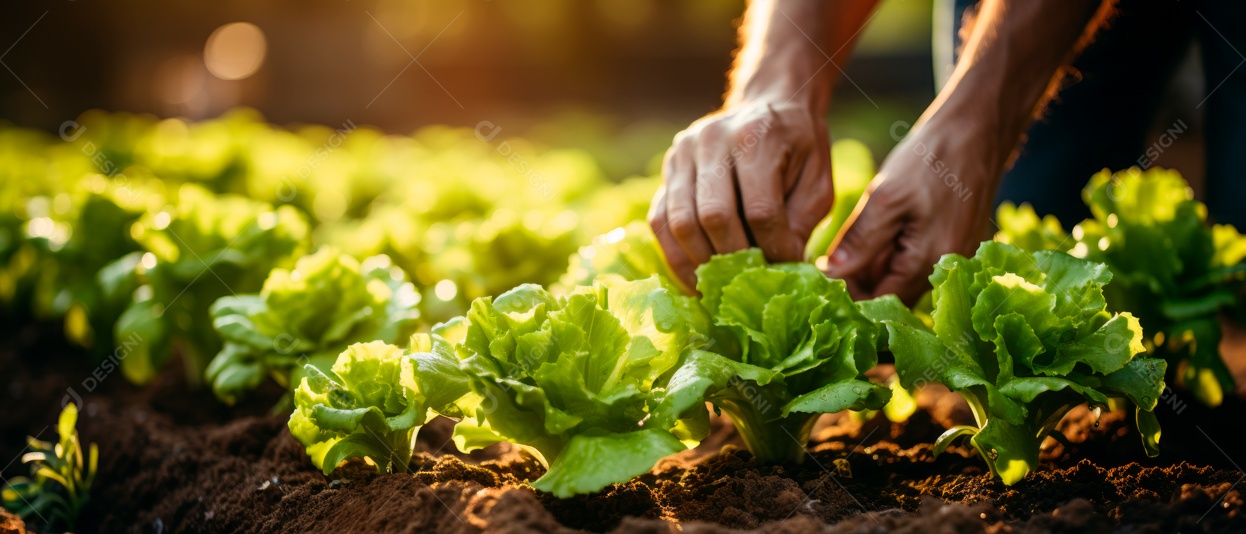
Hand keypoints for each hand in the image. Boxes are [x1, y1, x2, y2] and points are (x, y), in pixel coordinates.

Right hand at [648, 100, 832, 289]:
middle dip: (733, 259)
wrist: (771, 103)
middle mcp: (712, 140)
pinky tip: (694, 277)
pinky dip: (675, 254)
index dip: (773, 249)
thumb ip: (801, 224)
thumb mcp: (817, 181)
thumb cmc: (799, 148)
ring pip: (678, 222)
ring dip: (698, 263)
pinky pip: (659, 219)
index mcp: (757, 137)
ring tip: (718, 287)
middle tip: (749, 283)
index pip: (760, 210)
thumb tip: (780, 271)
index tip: (785, 268)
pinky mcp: (667, 168)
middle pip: (712, 217)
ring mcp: (683, 152)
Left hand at [823, 118, 999, 304]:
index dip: (847, 297)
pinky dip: (891, 253)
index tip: (819, 283)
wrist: (979, 127)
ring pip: (901, 276)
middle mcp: (945, 268)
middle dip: (858, 283)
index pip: (880, 302)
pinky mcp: (953, 240)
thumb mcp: (886, 197)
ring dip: (872, 268)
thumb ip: (860, 241)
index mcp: (928, 263)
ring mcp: (952, 255)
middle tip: (824, 265)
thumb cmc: (933, 158)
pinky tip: (873, 233)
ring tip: (845, 248)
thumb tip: (831, 276)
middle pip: (891, 294)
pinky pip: (914, 259)